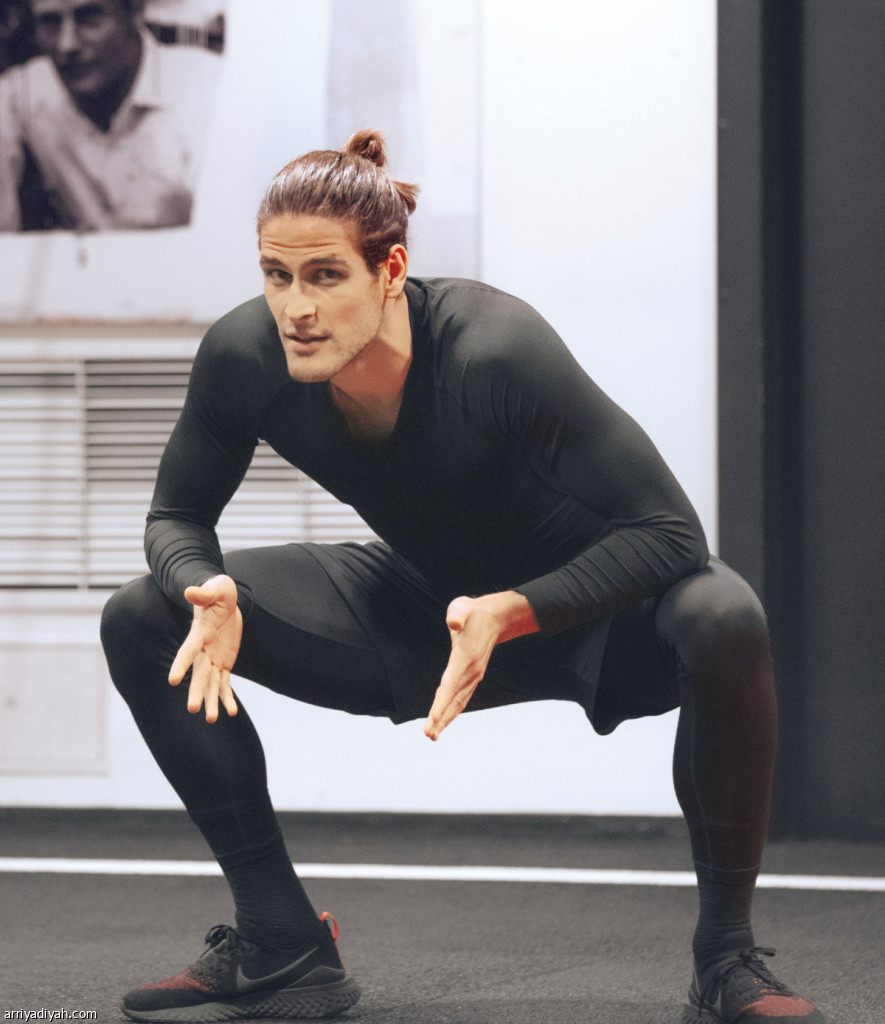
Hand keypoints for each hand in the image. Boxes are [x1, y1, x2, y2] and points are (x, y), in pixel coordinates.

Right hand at [169, 575, 241, 722]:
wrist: (224, 600)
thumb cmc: (218, 592)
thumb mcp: (215, 589)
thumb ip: (203, 594)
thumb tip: (189, 591)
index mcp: (199, 633)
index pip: (188, 651)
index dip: (181, 664)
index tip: (172, 680)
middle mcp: (203, 650)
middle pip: (198, 674)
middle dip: (196, 691)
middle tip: (193, 710)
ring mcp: (213, 658)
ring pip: (211, 684)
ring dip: (211, 701)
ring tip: (212, 719)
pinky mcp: (224, 662)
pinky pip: (225, 683)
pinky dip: (227, 697)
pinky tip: (231, 712)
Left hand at [424, 591, 538, 740]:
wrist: (494, 618)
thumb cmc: (472, 612)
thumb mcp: (463, 607)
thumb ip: (457, 614)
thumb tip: (454, 623)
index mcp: (464, 658)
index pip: (450, 684)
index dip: (441, 702)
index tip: (433, 718)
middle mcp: (470, 671)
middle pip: (453, 699)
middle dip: (441, 718)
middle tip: (428, 735)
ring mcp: (472, 676)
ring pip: (457, 702)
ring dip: (445, 719)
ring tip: (432, 735)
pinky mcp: (471, 677)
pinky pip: (460, 697)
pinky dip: (451, 710)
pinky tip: (443, 721)